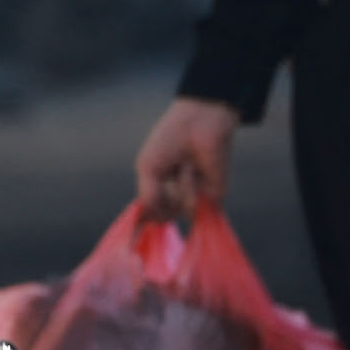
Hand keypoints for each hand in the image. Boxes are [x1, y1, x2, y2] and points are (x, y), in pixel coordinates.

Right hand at [133, 96, 235, 227]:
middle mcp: (178, 195)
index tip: (136, 225)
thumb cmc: (170, 139)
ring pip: (179, 210)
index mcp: (161, 188)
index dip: (144, 218)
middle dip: (161, 194)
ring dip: (178, 185)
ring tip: (184, 164)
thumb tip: (145, 221)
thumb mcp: (148, 167)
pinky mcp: (214, 198)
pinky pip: (196, 207)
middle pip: (163, 216)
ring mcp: (196, 197)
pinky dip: (189, 186)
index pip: (151, 213)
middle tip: (167, 171)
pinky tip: (193, 168)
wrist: (198, 124)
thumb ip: (147, 198)